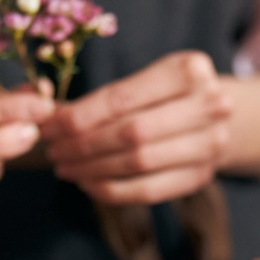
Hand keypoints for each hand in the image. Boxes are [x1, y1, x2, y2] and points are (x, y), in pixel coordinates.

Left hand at [42, 51, 232, 203]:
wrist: (215, 116)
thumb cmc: (166, 94)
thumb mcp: (145, 79)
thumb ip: (104, 98)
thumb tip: (44, 113)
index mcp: (190, 69)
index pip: (122, 98)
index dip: (80, 117)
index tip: (48, 127)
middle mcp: (210, 105)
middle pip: (131, 132)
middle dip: (83, 145)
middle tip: (53, 152)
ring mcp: (211, 144)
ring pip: (138, 163)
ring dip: (93, 169)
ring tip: (66, 168)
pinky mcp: (202, 176)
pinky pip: (148, 190)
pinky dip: (112, 190)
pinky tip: (88, 184)